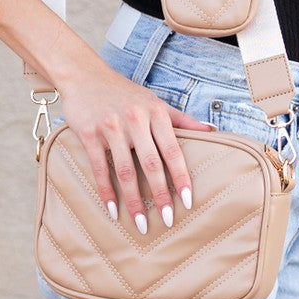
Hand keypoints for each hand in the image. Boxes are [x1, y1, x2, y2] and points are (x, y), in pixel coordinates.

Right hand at [59, 65, 213, 233]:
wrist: (85, 75)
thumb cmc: (125, 93)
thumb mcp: (155, 102)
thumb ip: (182, 119)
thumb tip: (212, 131)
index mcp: (155, 113)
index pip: (173, 150)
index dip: (181, 176)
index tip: (188, 200)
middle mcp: (135, 119)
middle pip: (151, 164)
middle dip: (160, 194)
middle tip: (168, 220)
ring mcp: (111, 127)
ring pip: (125, 170)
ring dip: (134, 200)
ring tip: (141, 223)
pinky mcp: (89, 134)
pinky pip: (99, 168)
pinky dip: (106, 191)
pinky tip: (113, 210)